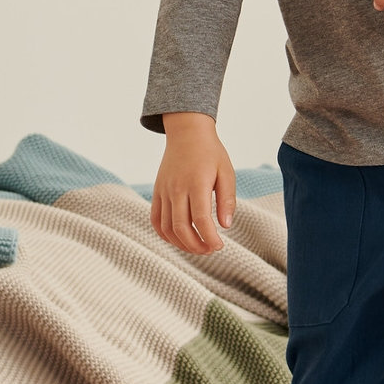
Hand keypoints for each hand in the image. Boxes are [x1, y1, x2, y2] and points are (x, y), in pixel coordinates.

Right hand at [151, 112, 236, 253]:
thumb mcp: (226, 172)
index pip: (200, 220)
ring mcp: (164, 191)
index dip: (210, 238)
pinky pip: (156, 220)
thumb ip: (227, 199)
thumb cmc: (210, 153)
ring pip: (166, 228)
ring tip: (198, 247)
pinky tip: (179, 239)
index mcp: (196, 184)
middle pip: (181, 228)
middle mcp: (177, 189)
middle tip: (210, 250)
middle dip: (196, 246)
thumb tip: (225, 226)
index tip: (219, 246)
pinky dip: (165, 235)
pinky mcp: (157, 192)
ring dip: (181, 244)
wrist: (187, 133)